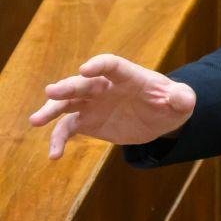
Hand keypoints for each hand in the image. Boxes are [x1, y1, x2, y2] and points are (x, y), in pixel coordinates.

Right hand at [28, 53, 194, 158]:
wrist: (160, 118)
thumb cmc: (171, 103)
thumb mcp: (182, 101)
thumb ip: (182, 98)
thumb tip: (183, 99)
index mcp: (128, 76)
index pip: (111, 65)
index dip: (99, 65)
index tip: (85, 69)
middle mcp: (106, 86)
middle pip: (83, 83)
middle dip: (68, 86)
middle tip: (51, 91)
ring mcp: (94, 103)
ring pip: (68, 103)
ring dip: (51, 109)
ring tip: (36, 121)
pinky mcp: (88, 121)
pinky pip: (68, 128)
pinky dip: (58, 139)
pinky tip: (54, 155)